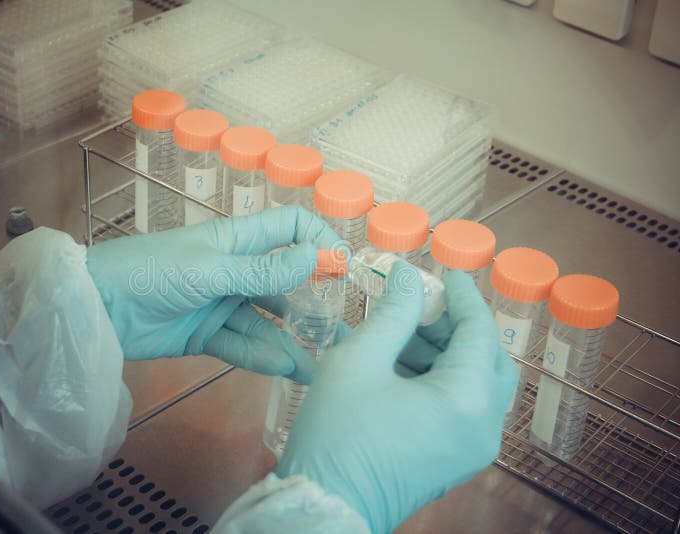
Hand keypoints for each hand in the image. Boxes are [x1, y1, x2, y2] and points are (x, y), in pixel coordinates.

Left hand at [86, 207, 341, 383]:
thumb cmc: (151, 272)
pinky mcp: (208, 334)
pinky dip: (261, 356)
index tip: (340, 268)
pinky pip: (242, 345)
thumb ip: (261, 270)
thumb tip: (313, 256)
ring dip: (292, 341)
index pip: (288, 228)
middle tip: (341, 332)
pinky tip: (285, 368)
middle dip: (314, 305)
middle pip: (285, 283)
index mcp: (237, 240)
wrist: (98, 308)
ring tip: (320, 365)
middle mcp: (236, 269)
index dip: (316, 241)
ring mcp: (223, 303)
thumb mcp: (209, 270)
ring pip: (267, 322)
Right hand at [276, 265, 516, 531]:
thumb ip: (393, 312)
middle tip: (421, 304)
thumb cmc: (337, 434)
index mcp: (466, 400)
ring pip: (475, 382)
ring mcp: (473, 448)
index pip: (479, 330)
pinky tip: (401, 364)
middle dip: (456, 324)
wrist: (325, 506)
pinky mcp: (456, 459)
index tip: (446, 272)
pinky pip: (463, 407)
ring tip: (400, 333)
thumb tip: (408, 276)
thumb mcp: (359, 361)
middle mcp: (483, 426)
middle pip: (487, 357)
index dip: (463, 295)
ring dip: (445, 351)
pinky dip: (441, 379)